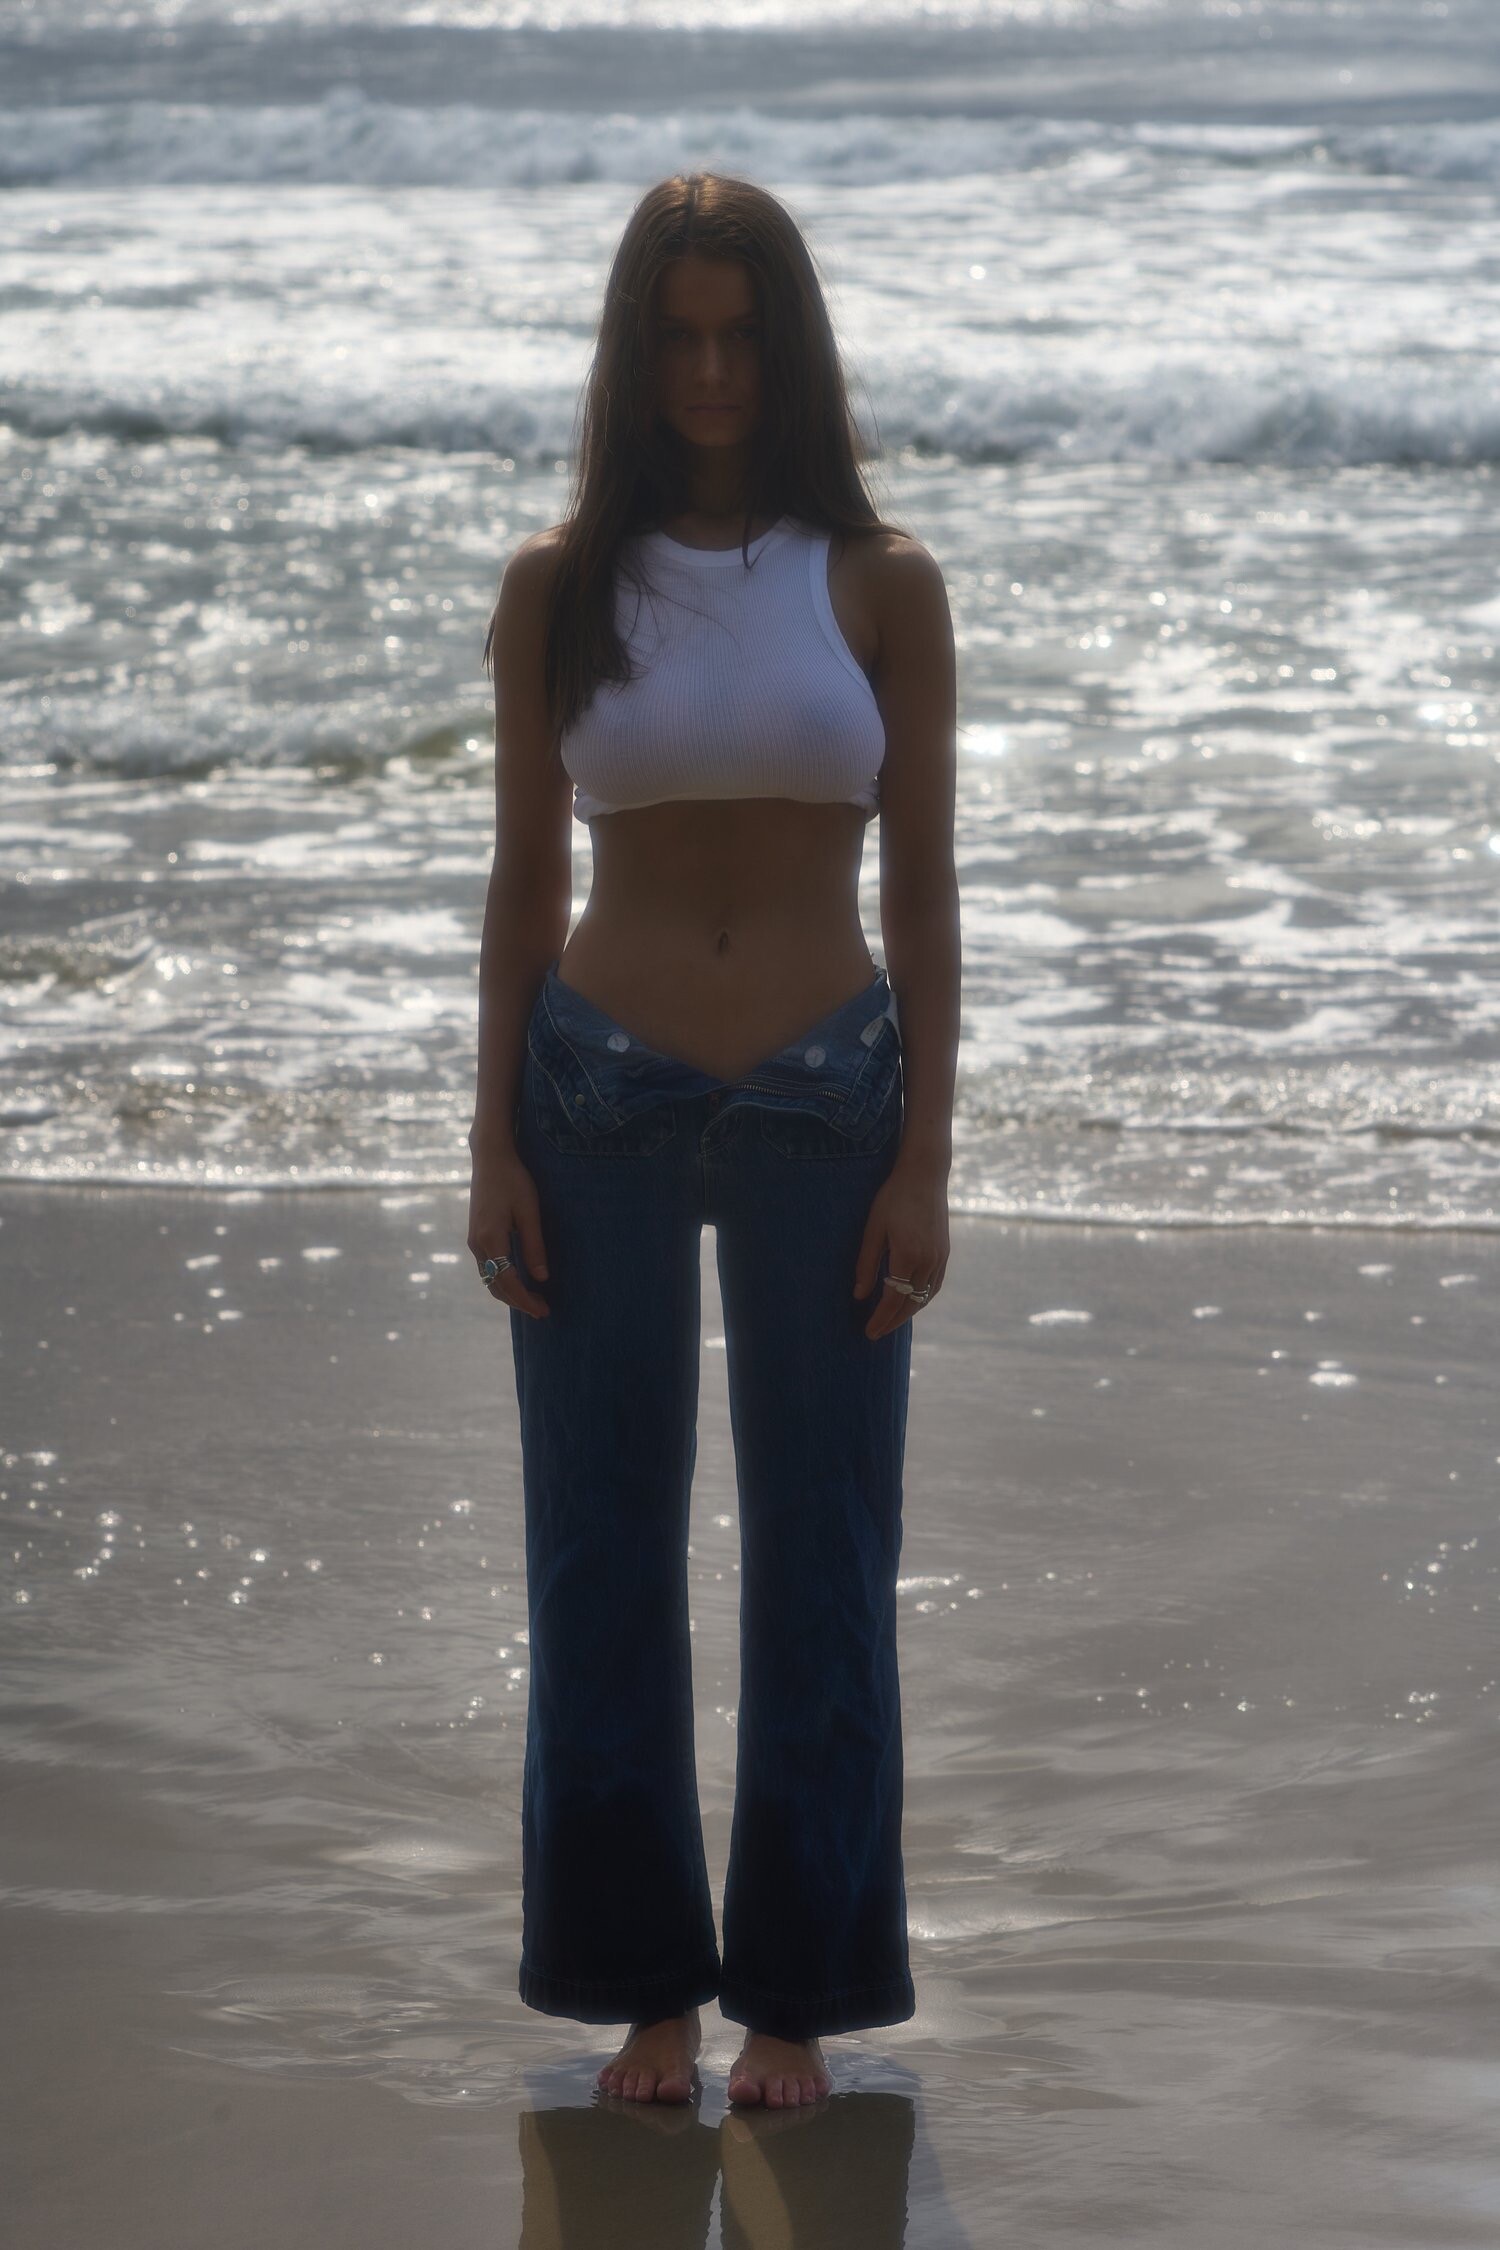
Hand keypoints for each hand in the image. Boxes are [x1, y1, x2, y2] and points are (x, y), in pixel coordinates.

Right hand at [467, 1140, 550, 1319]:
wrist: (490, 1158)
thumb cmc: (514, 1180)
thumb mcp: (529, 1212)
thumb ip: (534, 1246)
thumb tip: (541, 1278)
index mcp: (491, 1240)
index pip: (508, 1282)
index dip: (526, 1300)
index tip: (544, 1311)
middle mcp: (477, 1245)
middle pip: (496, 1286)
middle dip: (519, 1302)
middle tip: (542, 1311)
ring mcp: (474, 1241)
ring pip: (489, 1279)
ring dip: (510, 1293)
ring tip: (533, 1300)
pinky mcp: (476, 1236)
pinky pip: (488, 1268)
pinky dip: (502, 1280)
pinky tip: (519, 1281)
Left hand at [853, 1152, 950, 1339]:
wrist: (925, 1175)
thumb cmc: (893, 1198)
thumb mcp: (873, 1228)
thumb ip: (867, 1263)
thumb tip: (859, 1295)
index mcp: (908, 1256)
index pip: (893, 1299)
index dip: (880, 1318)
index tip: (868, 1332)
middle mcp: (928, 1261)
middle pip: (910, 1303)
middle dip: (892, 1321)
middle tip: (875, 1333)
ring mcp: (940, 1258)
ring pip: (924, 1297)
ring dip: (907, 1313)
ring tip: (890, 1321)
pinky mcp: (945, 1253)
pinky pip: (934, 1286)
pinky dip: (921, 1299)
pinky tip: (910, 1302)